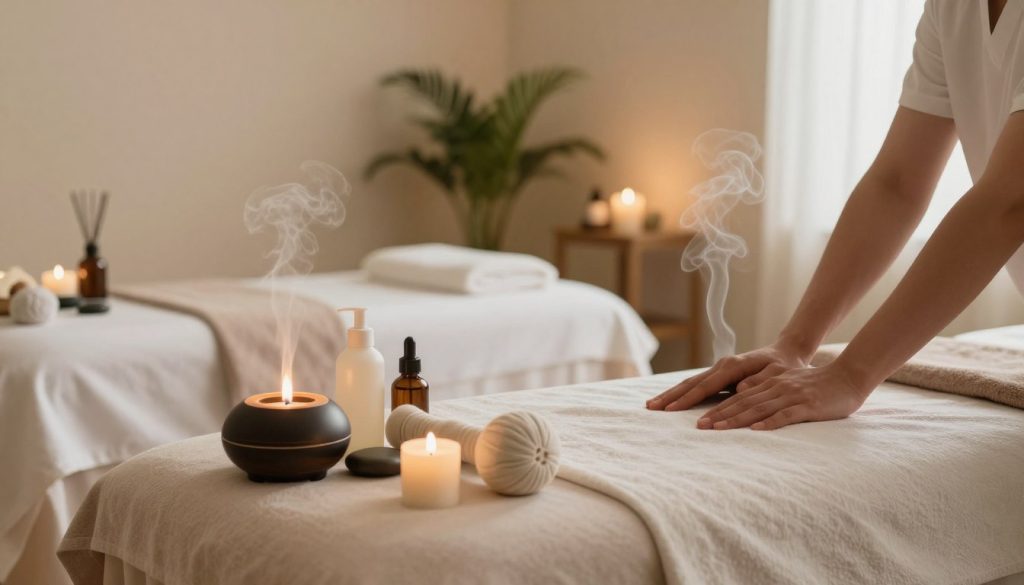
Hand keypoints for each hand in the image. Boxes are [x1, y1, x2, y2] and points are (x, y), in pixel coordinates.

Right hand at [646, 341, 810, 411]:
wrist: (786, 353)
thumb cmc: (784, 366)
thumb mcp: (778, 373)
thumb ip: (760, 380)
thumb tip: (742, 389)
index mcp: (734, 366)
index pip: (706, 386)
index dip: (689, 399)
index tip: (672, 409)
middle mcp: (722, 366)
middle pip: (691, 382)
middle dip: (671, 396)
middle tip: (651, 407)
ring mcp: (719, 370)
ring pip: (690, 383)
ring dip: (671, 394)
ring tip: (652, 405)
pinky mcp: (719, 375)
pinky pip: (696, 385)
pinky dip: (681, 393)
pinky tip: (670, 401)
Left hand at [696, 363, 869, 429]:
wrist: (850, 377)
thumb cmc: (819, 386)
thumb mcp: (789, 384)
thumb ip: (768, 391)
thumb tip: (745, 399)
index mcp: (771, 383)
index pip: (739, 396)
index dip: (719, 407)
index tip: (700, 419)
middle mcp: (777, 387)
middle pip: (743, 402)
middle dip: (720, 414)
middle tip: (699, 426)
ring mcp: (792, 395)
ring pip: (759, 408)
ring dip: (737, 419)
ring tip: (718, 429)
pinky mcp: (808, 405)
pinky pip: (786, 415)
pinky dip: (770, 422)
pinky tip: (755, 430)